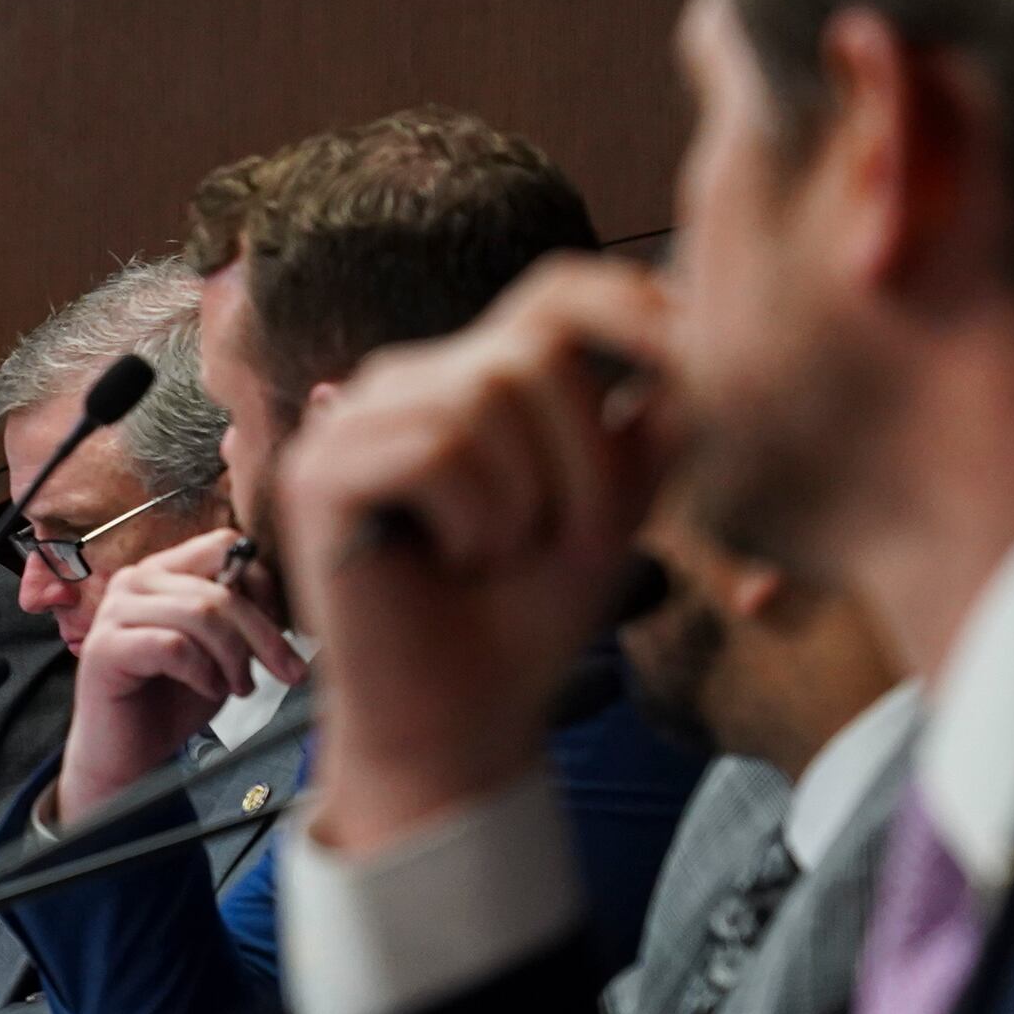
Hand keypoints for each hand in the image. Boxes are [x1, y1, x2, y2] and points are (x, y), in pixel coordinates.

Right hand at [52, 525, 305, 820]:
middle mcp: (135, 581)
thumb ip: (240, 619)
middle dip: (263, 634)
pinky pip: (173, 646)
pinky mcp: (104, 648)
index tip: (284, 631)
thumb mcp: (220, 652)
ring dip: (233, 656)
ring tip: (239, 687)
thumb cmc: (169, 702)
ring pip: (199, 612)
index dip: (262, 586)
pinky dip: (203, 672)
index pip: (223, 546)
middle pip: (219, 587)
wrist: (125, 756)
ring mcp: (114, 612)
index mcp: (163, 572)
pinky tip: (207, 690)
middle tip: (287, 672)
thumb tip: (279, 600)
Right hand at [279, 254, 678, 857]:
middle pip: (530, 351)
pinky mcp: (318, 474)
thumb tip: (693, 324)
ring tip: (495, 555)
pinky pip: (434, 452)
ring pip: (480, 398)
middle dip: (583, 456)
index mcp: (472, 378)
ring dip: (525, 498)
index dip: (631, 306)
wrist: (460, 723)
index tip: (694, 355)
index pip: (557, 290)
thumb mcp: (616, 506)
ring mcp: (353, 423)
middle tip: (567, 542)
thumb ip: (652, 420)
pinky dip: (472, 518)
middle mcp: (406, 384)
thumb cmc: (528, 619)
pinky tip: (451, 561)